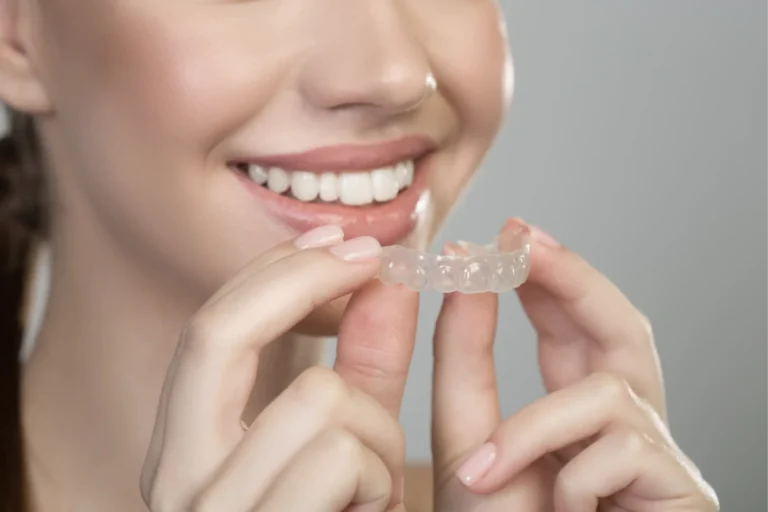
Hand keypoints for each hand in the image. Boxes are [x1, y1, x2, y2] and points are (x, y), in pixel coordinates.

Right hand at [139, 227, 413, 511]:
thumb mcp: (357, 442)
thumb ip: (367, 364)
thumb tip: (383, 276)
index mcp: (185, 449)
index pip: (212, 329)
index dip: (278, 270)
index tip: (338, 239)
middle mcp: (176, 478)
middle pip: (218, 331)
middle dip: (305, 278)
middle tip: (371, 257)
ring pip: (316, 394)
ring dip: (380, 433)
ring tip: (377, 485)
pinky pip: (341, 455)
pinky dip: (382, 480)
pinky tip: (370, 511)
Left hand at [430, 219, 718, 510]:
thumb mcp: (469, 440)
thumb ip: (465, 364)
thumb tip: (464, 280)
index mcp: (575, 410)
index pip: (573, 324)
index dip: (548, 274)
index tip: (509, 232)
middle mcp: (625, 424)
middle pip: (622, 328)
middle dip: (573, 276)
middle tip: (524, 237)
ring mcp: (658, 457)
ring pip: (612, 390)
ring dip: (536, 427)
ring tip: (482, 474)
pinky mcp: (681, 492)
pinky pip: (620, 449)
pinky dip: (567, 475)